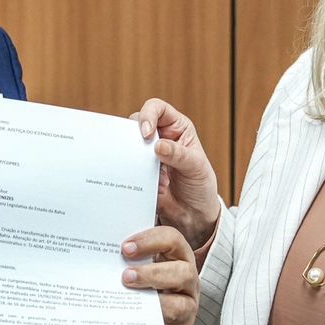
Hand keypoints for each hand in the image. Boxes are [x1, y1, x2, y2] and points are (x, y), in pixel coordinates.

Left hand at [122, 225, 197, 324]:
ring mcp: (188, 306)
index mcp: (178, 256)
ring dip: (155, 303)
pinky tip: (132, 322)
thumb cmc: (141, 284)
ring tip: (130, 302)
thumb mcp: (138, 265)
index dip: (150, 241)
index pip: (172, 240)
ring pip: (181, 305)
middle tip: (126, 276)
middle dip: (153, 274)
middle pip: (183, 272)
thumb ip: (127, 258)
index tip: (125, 248)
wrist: (151, 318)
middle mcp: (188, 279)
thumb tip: (102, 256)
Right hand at [131, 99, 219, 248]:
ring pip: (126, 145)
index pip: (157, 109)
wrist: (193, 216)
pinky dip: (123, 171)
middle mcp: (159, 137)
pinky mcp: (136, 172)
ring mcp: (146, 155)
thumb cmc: (200, 186)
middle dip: (132, 135)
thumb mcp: (196, 168)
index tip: (145, 133)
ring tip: (135, 168)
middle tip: (134, 152)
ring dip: (126, 154)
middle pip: (135, 124)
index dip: (148, 115)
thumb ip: (179, 155)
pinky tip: (130, 180)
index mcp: (177, 128)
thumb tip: (158, 146)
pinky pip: (123, 166)